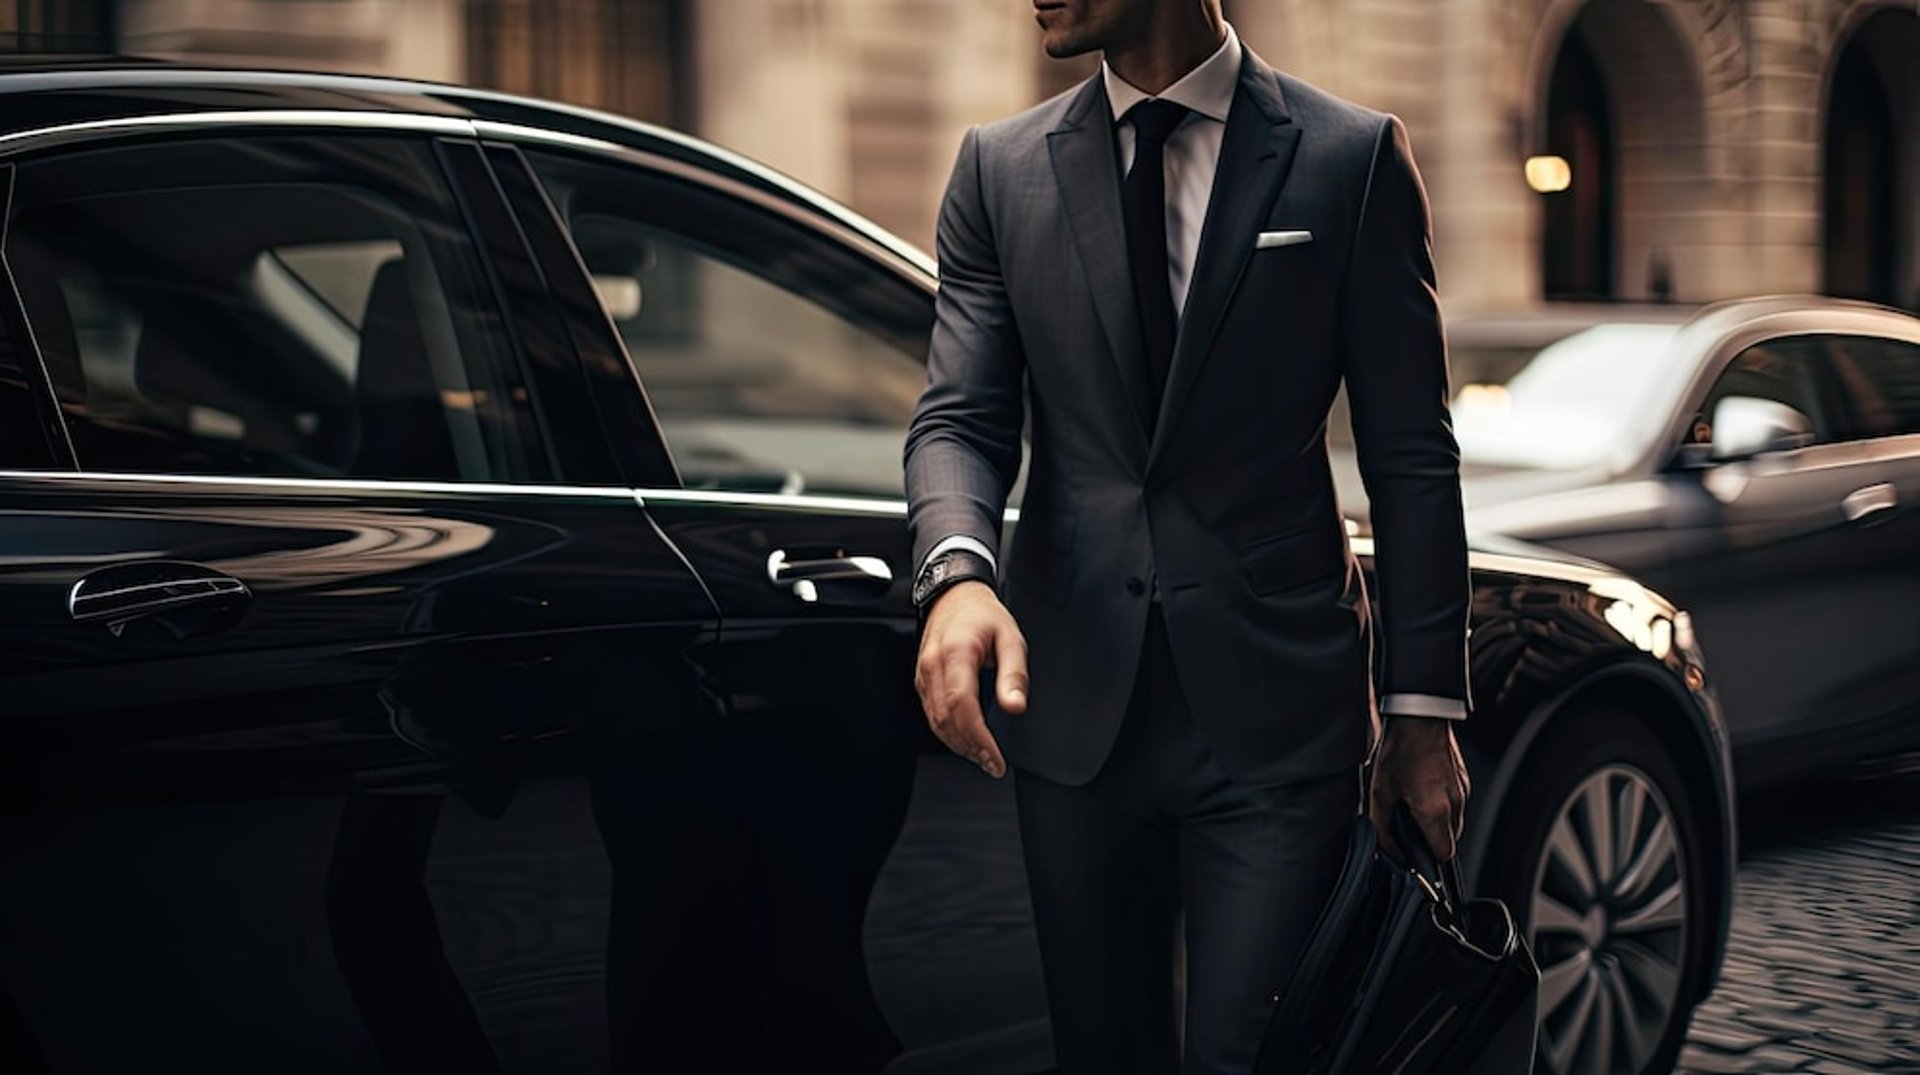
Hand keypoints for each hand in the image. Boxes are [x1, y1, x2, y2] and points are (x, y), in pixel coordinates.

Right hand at [914, 581, 1026, 778]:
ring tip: (983, 758)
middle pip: (946, 720)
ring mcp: (923, 674)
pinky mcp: (922, 680)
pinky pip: (931, 714)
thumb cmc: (982, 615)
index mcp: (956, 652)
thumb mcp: (1011, 637)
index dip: (978, 738)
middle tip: (993, 764)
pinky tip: (966, 741)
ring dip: (958, 745)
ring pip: (935, 721)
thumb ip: (1015, 673)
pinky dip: (948, 732)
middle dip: (970, 748)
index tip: (995, 758)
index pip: (961, 706)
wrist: (954, 595)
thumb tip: (1015, 707)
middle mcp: (933, 665)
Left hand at [1368, 716, 1469, 861]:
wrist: (1419, 717)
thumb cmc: (1399, 750)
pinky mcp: (1464, 780)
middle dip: (1429, 840)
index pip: (1442, 856)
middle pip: (1449, 842)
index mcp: (1434, 812)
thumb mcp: (1379, 793)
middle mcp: (1455, 804)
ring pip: (1453, 824)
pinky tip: (1421, 790)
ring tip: (1412, 804)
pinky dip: (1441, 806)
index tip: (1411, 851)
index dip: (1425, 858)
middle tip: (1407, 825)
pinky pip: (1455, 805)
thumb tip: (1387, 850)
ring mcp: (1463, 791)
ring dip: (1435, 823)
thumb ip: (1382, 828)